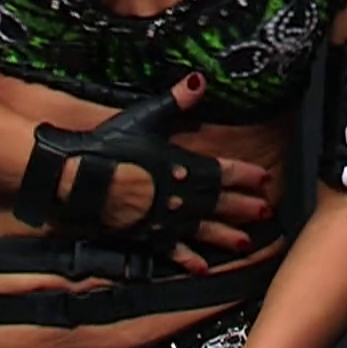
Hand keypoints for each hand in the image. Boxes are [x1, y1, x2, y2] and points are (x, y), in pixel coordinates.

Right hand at [58, 75, 276, 275]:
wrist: (79, 179)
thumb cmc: (110, 146)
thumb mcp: (145, 118)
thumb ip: (175, 101)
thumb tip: (200, 79)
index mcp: (183, 167)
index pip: (223, 172)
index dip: (245, 175)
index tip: (265, 179)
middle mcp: (180, 196)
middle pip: (219, 203)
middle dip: (244, 207)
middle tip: (266, 214)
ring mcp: (166, 219)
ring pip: (203, 230)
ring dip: (226, 236)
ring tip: (245, 243)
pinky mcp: (148, 236)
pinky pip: (173, 251)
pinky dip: (188, 260)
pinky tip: (201, 268)